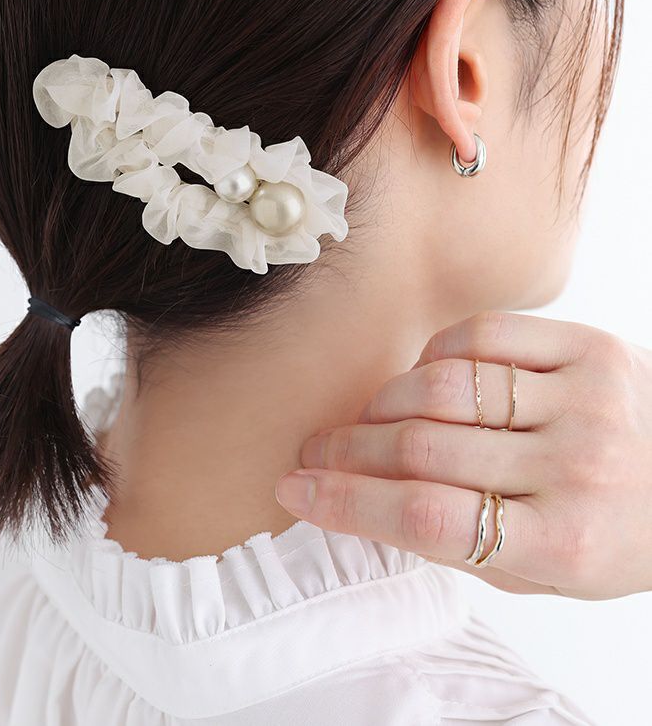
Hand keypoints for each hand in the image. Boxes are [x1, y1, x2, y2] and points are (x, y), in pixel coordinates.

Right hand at [275, 311, 651, 598]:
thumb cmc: (612, 533)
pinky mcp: (590, 348)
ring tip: (367, 420)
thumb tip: (363, 499)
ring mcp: (586, 401)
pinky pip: (482, 336)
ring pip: (444, 388)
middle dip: (348, 451)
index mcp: (567, 544)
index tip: (298, 488)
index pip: (430, 519)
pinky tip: (427, 380)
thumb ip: (463, 542)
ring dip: (383, 404)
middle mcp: (578, 469)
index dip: (348, 502)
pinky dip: (436, 358)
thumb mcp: (544, 573)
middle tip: (315, 450)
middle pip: (425, 450)